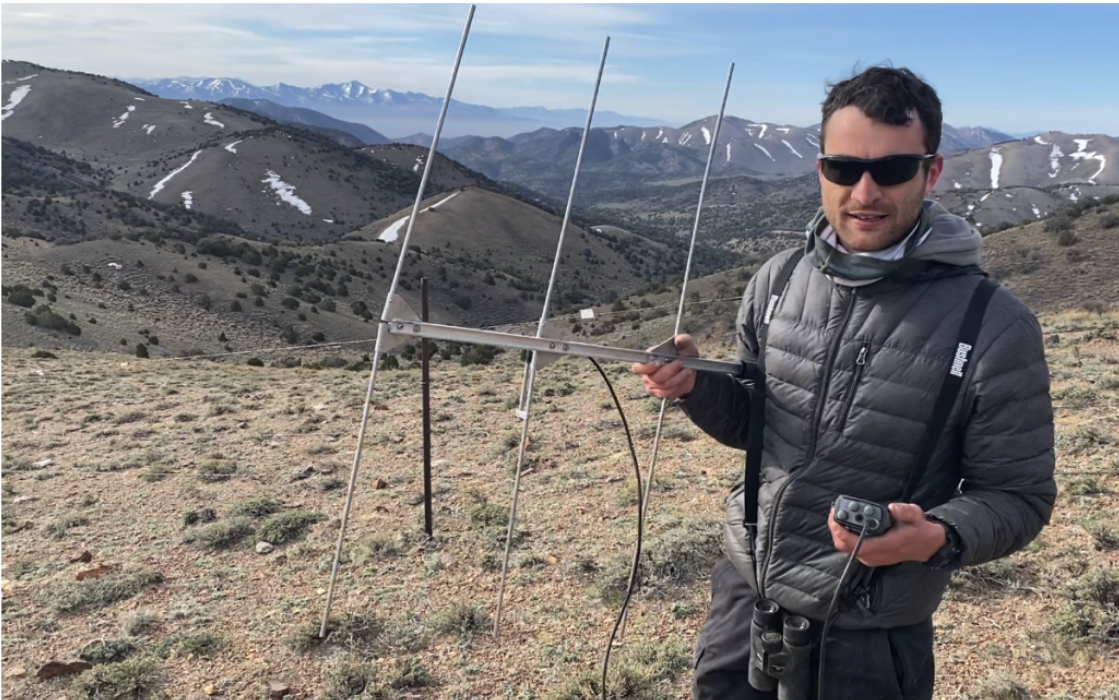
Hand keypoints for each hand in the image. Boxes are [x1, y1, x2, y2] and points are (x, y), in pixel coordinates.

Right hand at [631, 334, 699, 399]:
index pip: (638, 368)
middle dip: (671, 371)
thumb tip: (678, 340)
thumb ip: (683, 340)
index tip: (660, 363)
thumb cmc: (684, 355)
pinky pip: (668, 393)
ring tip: (687, 370)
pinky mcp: (659, 393)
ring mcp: (652, 385)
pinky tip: (684, 378)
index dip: (647, 367)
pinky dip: (679, 386)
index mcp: (648, 359)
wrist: (690, 369)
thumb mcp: (686, 345)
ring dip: (678, 378)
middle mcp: (647, 373)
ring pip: (664, 386)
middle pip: (655, 378)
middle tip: (681, 363)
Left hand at [828, 503, 944, 567]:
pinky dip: (844, 536)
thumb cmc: (918, 529)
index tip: (835, 517)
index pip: (858, 544)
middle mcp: (877, 554)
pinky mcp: (870, 556)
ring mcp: (873, 557)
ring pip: (846, 548)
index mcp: (887, 545)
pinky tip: (844, 524)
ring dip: (839, 532)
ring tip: (838, 516)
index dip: (842, 532)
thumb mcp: (916, 515)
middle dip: (836, 529)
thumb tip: (892, 509)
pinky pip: (850, 548)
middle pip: (846, 547)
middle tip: (835, 512)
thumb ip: (905, 511)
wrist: (925, 545)